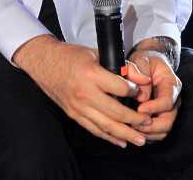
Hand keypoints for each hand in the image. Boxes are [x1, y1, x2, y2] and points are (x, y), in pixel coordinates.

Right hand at [12, 35, 153, 148]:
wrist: (44, 62)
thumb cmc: (69, 55)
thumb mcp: (93, 53)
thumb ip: (114, 65)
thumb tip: (135, 75)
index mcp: (91, 74)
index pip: (119, 88)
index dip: (133, 91)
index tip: (140, 92)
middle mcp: (85, 93)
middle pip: (116, 112)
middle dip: (135, 119)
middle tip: (148, 122)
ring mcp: (78, 107)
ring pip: (106, 125)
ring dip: (125, 134)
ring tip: (140, 139)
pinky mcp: (74, 114)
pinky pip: (94, 129)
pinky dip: (109, 137)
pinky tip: (121, 141)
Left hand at [127, 49, 181, 142]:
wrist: (150, 62)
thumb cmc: (145, 61)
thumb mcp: (141, 59)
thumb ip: (138, 71)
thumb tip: (141, 96)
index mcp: (171, 84)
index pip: (167, 101)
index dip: (153, 108)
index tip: (139, 108)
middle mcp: (174, 100)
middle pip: (168, 121)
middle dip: (150, 126)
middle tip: (133, 122)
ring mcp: (169, 111)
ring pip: (163, 131)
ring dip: (147, 133)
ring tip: (131, 127)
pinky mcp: (162, 118)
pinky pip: (157, 133)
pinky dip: (146, 135)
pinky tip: (133, 129)